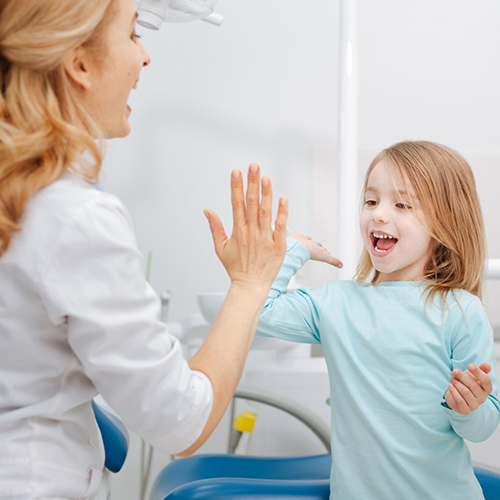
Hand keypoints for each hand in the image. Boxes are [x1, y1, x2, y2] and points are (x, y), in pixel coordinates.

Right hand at [204, 164, 287, 288]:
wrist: (251, 287)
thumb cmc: (236, 269)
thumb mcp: (221, 248)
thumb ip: (215, 227)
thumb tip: (207, 210)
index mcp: (238, 232)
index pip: (236, 204)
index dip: (236, 186)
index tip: (236, 172)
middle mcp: (251, 233)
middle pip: (251, 204)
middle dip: (252, 183)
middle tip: (253, 166)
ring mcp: (265, 239)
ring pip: (265, 212)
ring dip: (266, 194)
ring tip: (266, 177)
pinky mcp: (278, 245)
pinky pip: (281, 226)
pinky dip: (282, 212)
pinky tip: (282, 198)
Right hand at [289, 232, 342, 267]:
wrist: (297, 246)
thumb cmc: (309, 252)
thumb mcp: (324, 256)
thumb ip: (333, 261)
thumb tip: (341, 266)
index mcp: (317, 251)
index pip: (324, 252)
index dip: (326, 252)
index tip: (328, 254)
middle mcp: (311, 247)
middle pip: (317, 246)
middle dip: (319, 246)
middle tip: (321, 247)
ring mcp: (305, 243)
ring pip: (310, 242)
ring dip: (311, 242)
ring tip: (312, 242)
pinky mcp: (299, 238)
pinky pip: (302, 237)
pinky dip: (304, 238)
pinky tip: (303, 238)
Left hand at [445, 363, 492, 414]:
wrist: (456, 396)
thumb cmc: (466, 383)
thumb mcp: (473, 375)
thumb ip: (480, 369)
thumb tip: (487, 365)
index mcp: (486, 389)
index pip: (486, 380)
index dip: (478, 372)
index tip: (469, 365)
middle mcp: (482, 398)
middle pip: (473, 385)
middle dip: (462, 376)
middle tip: (454, 371)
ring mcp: (474, 405)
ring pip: (465, 392)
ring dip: (456, 383)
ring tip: (451, 378)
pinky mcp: (465, 410)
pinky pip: (459, 400)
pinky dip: (453, 391)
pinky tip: (450, 386)